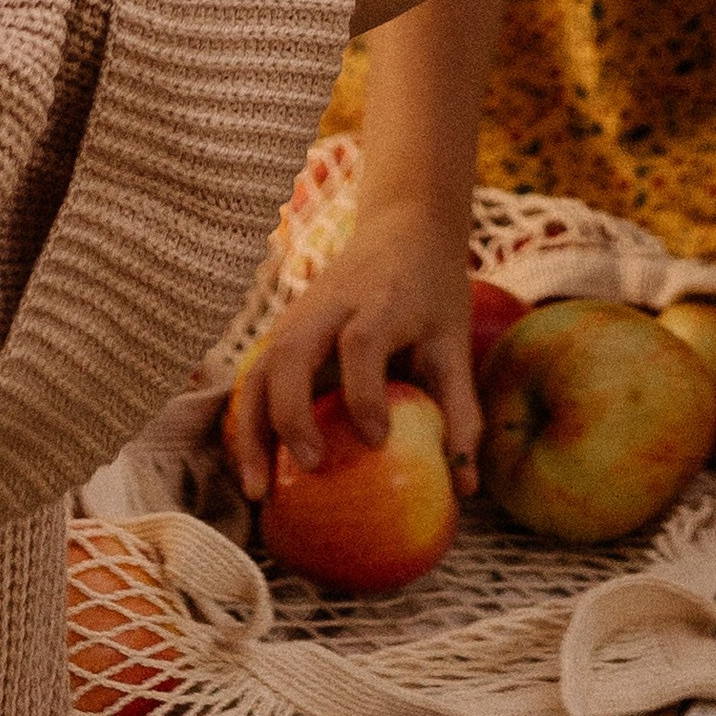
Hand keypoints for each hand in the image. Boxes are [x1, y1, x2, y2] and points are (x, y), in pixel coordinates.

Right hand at [226, 203, 482, 501]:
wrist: (403, 226)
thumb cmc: (433, 289)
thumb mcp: (455, 340)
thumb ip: (460, 408)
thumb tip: (467, 487)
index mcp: (382, 301)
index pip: (362, 342)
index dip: (365, 392)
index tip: (376, 440)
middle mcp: (330, 306)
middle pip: (292, 354)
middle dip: (293, 415)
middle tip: (309, 468)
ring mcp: (296, 316)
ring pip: (258, 370)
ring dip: (252, 430)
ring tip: (257, 489)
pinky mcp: (280, 330)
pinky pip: (253, 378)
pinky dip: (248, 424)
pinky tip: (255, 468)